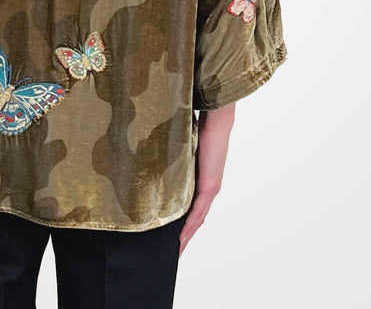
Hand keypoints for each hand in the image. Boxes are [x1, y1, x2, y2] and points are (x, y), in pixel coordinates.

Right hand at [179, 102, 234, 255]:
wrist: (216, 120)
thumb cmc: (200, 124)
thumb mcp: (181, 142)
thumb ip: (171, 147)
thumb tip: (153, 142)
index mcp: (202, 176)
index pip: (192, 203)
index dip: (184, 218)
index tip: (173, 230)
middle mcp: (208, 186)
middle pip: (196, 216)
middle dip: (186, 234)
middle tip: (174, 249)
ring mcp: (210, 188)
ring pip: (198, 218)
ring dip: (187, 235)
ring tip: (176, 250)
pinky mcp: (209, 187)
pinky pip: (198, 212)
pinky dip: (190, 227)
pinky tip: (182, 238)